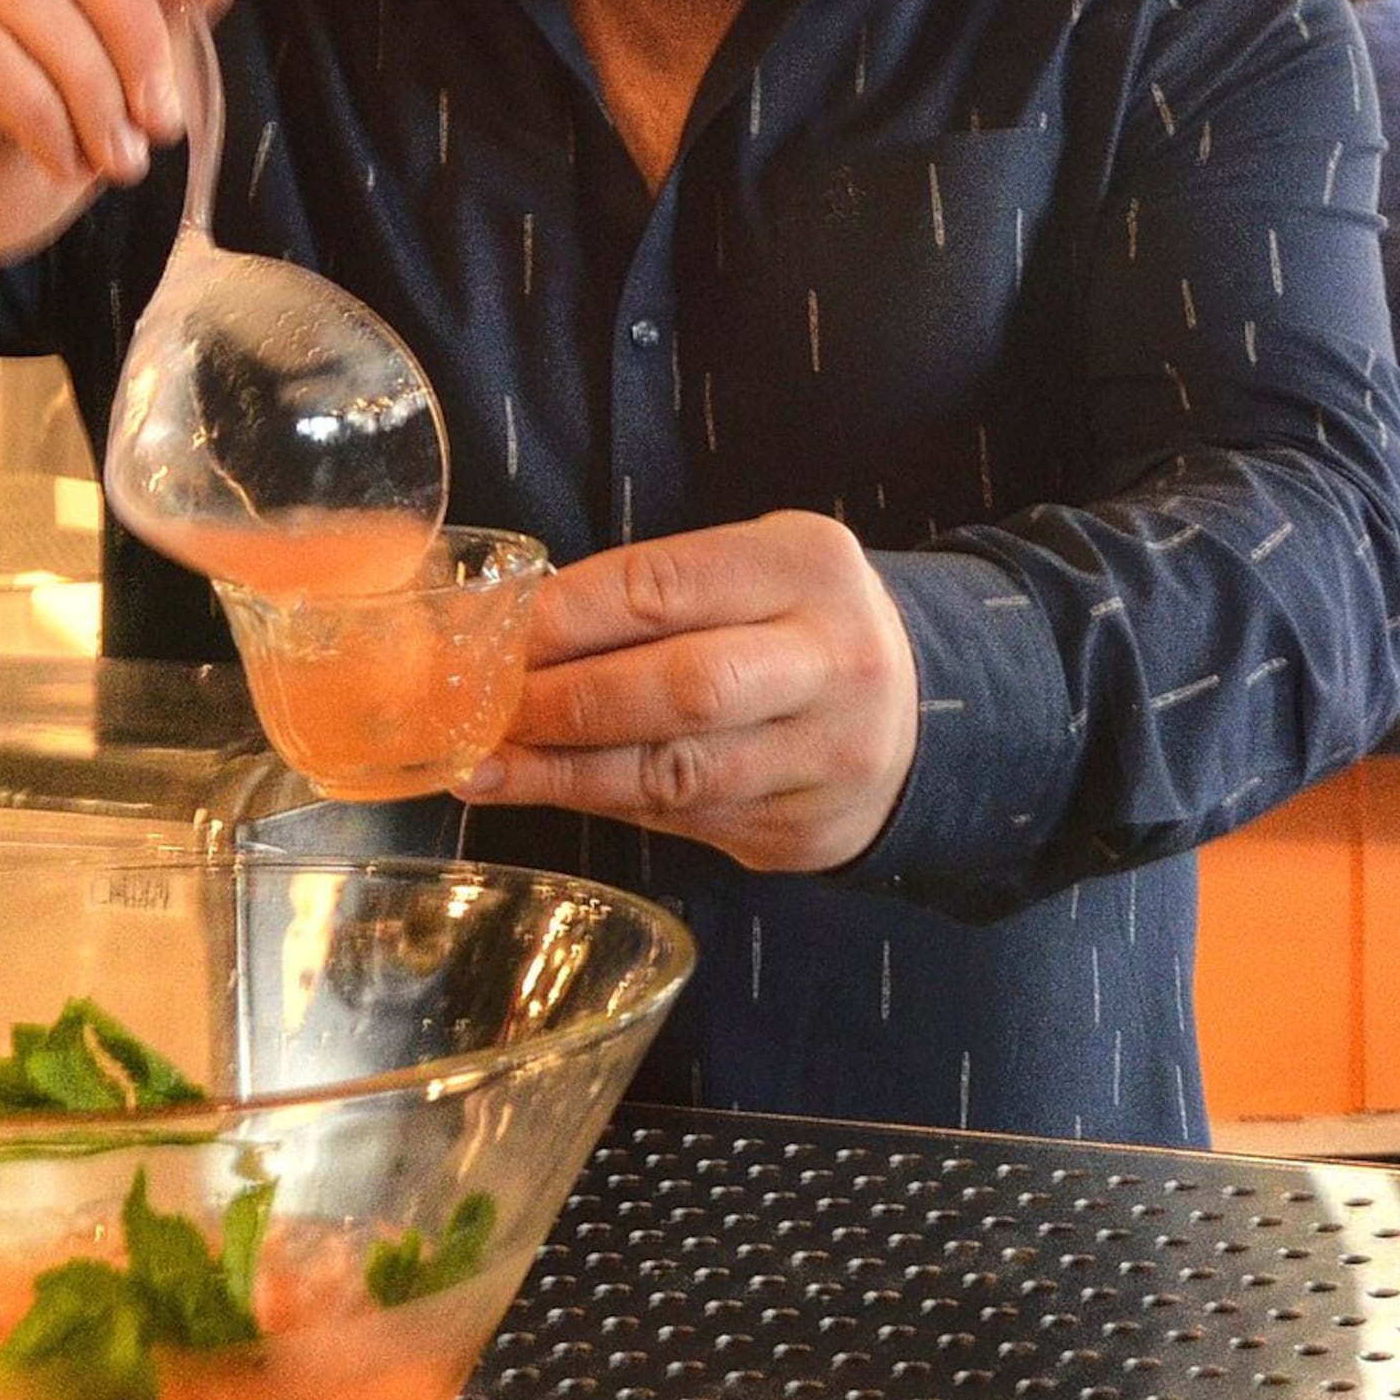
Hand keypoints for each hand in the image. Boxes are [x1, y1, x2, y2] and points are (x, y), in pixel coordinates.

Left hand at [462, 514, 918, 873]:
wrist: (915, 716)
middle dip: (567, 703)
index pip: (666, 585)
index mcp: (808, 569)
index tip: (492, 635)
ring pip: (676, 773)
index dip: (567, 616)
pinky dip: (606, 806)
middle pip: (681, 687)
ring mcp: (827, 755)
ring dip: (565, 774)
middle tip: (483, 710)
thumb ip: (655, 592)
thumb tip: (512, 630)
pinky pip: (684, 821)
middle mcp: (831, 661)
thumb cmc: (795, 627)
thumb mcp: (752, 571)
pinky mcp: (804, 829)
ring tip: (486, 768)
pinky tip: (549, 791)